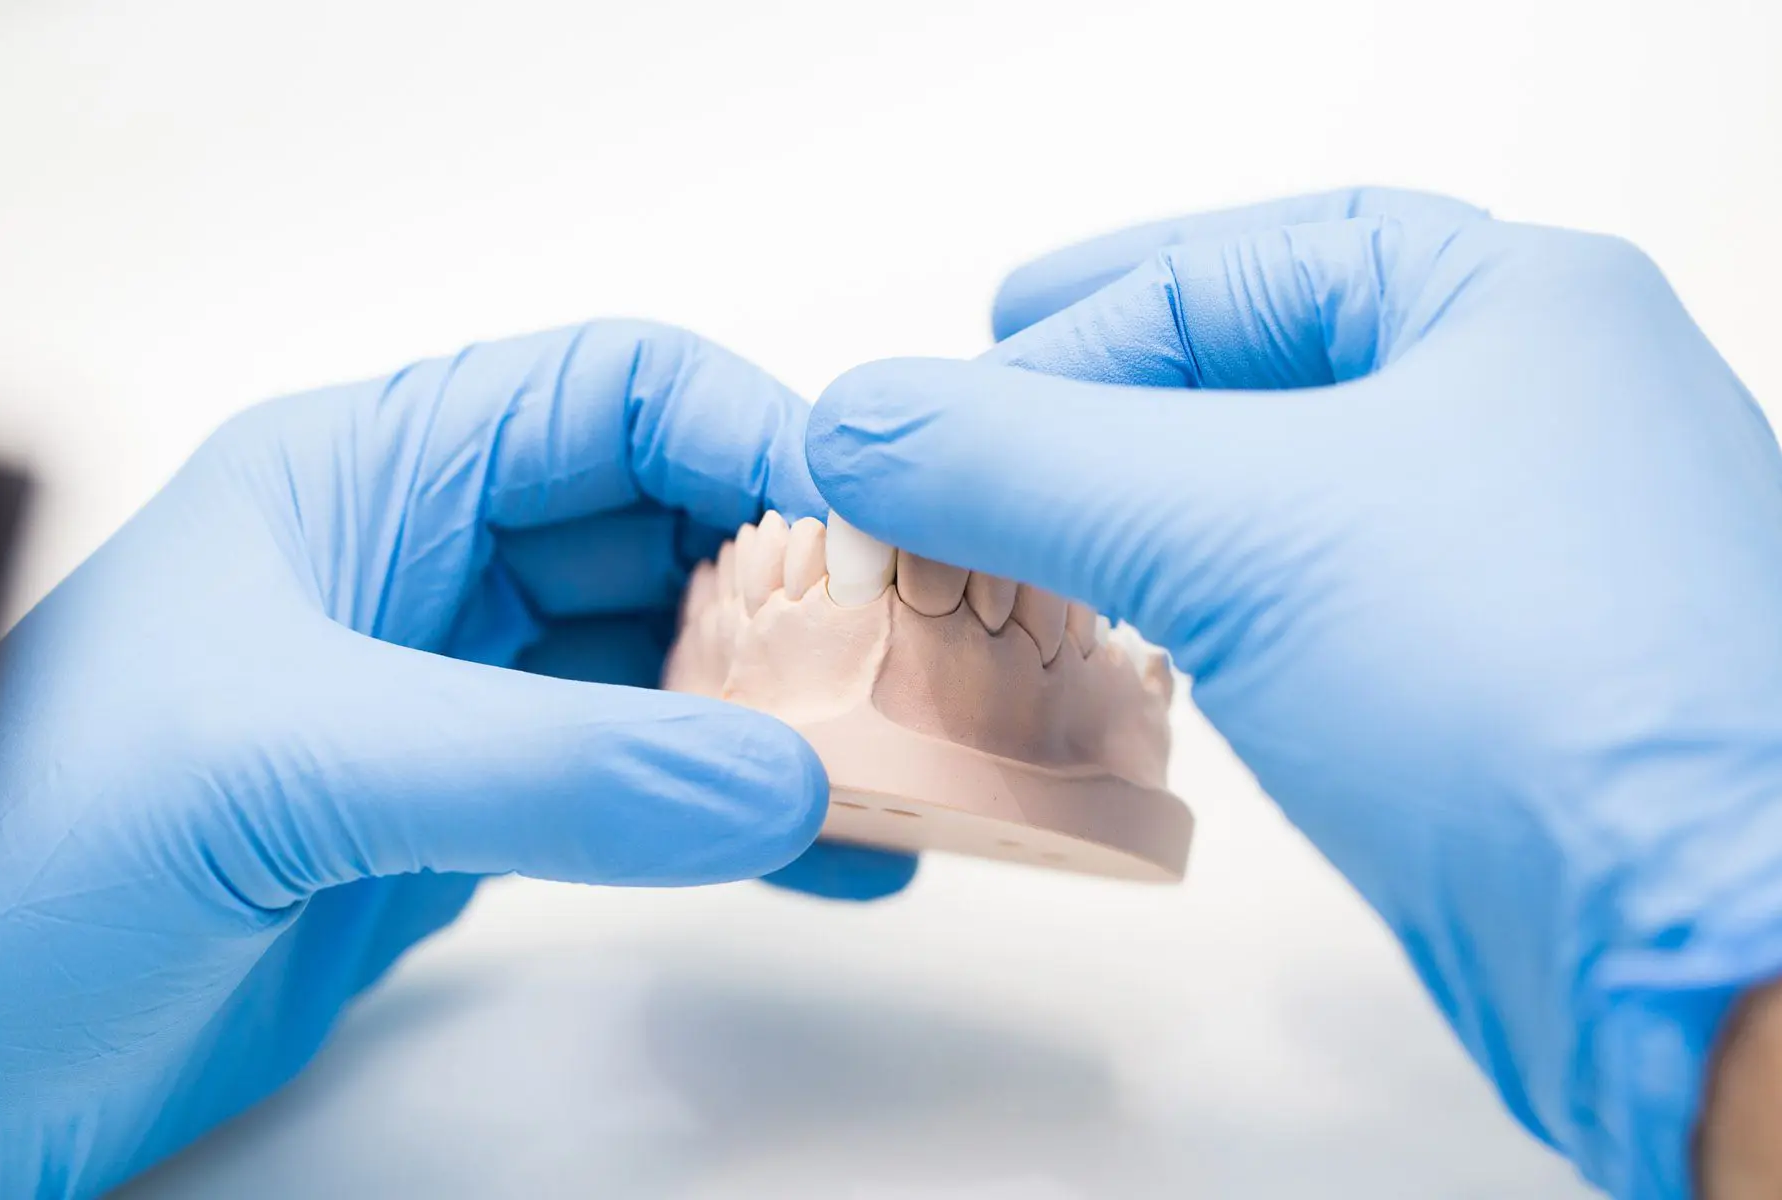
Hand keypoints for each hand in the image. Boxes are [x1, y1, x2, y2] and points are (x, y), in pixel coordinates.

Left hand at [0, 320, 910, 1197]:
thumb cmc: (31, 851)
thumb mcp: (288, 765)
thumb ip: (540, 768)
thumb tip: (774, 780)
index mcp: (368, 477)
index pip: (610, 397)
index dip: (751, 438)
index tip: (876, 525)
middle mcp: (424, 569)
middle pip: (664, 528)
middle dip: (798, 588)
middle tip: (920, 665)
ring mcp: (454, 697)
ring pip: (668, 662)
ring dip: (788, 710)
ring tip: (906, 768)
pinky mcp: (468, 815)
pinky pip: (640, 783)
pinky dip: (740, 815)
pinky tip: (829, 856)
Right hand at [808, 189, 1781, 1198]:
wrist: (1701, 955)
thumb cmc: (1537, 698)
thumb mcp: (1237, 528)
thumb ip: (1025, 457)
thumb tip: (861, 416)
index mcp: (1514, 307)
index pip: (1245, 267)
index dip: (1080, 317)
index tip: (953, 384)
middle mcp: (1537, 411)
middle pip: (1265, 369)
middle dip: (1108, 405)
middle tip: (981, 436)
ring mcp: (1529, 552)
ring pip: (1290, 492)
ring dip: (1151, 511)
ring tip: (1032, 538)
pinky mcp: (1501, 685)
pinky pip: (1322, 602)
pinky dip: (1215, 605)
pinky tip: (1146, 638)